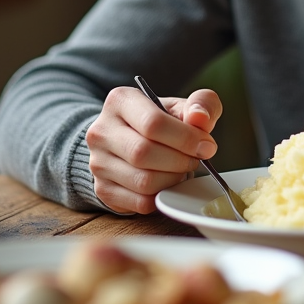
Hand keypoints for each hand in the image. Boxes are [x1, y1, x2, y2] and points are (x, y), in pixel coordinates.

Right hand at [86, 86, 221, 213]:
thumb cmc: (161, 122)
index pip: (153, 123)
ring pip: (143, 181)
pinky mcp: (103, 190)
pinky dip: (162, 196)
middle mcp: (101, 130)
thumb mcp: (183, 106)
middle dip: (180, 160)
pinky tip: (168, 183)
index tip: (206, 146)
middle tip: (194, 160)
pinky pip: (140, 202)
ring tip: (181, 170)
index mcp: (120, 101)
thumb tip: (200, 119)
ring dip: (173, 179)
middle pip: (144, 153)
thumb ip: (201, 104)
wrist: (130, 141)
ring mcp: (98, 162)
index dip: (186, 138)